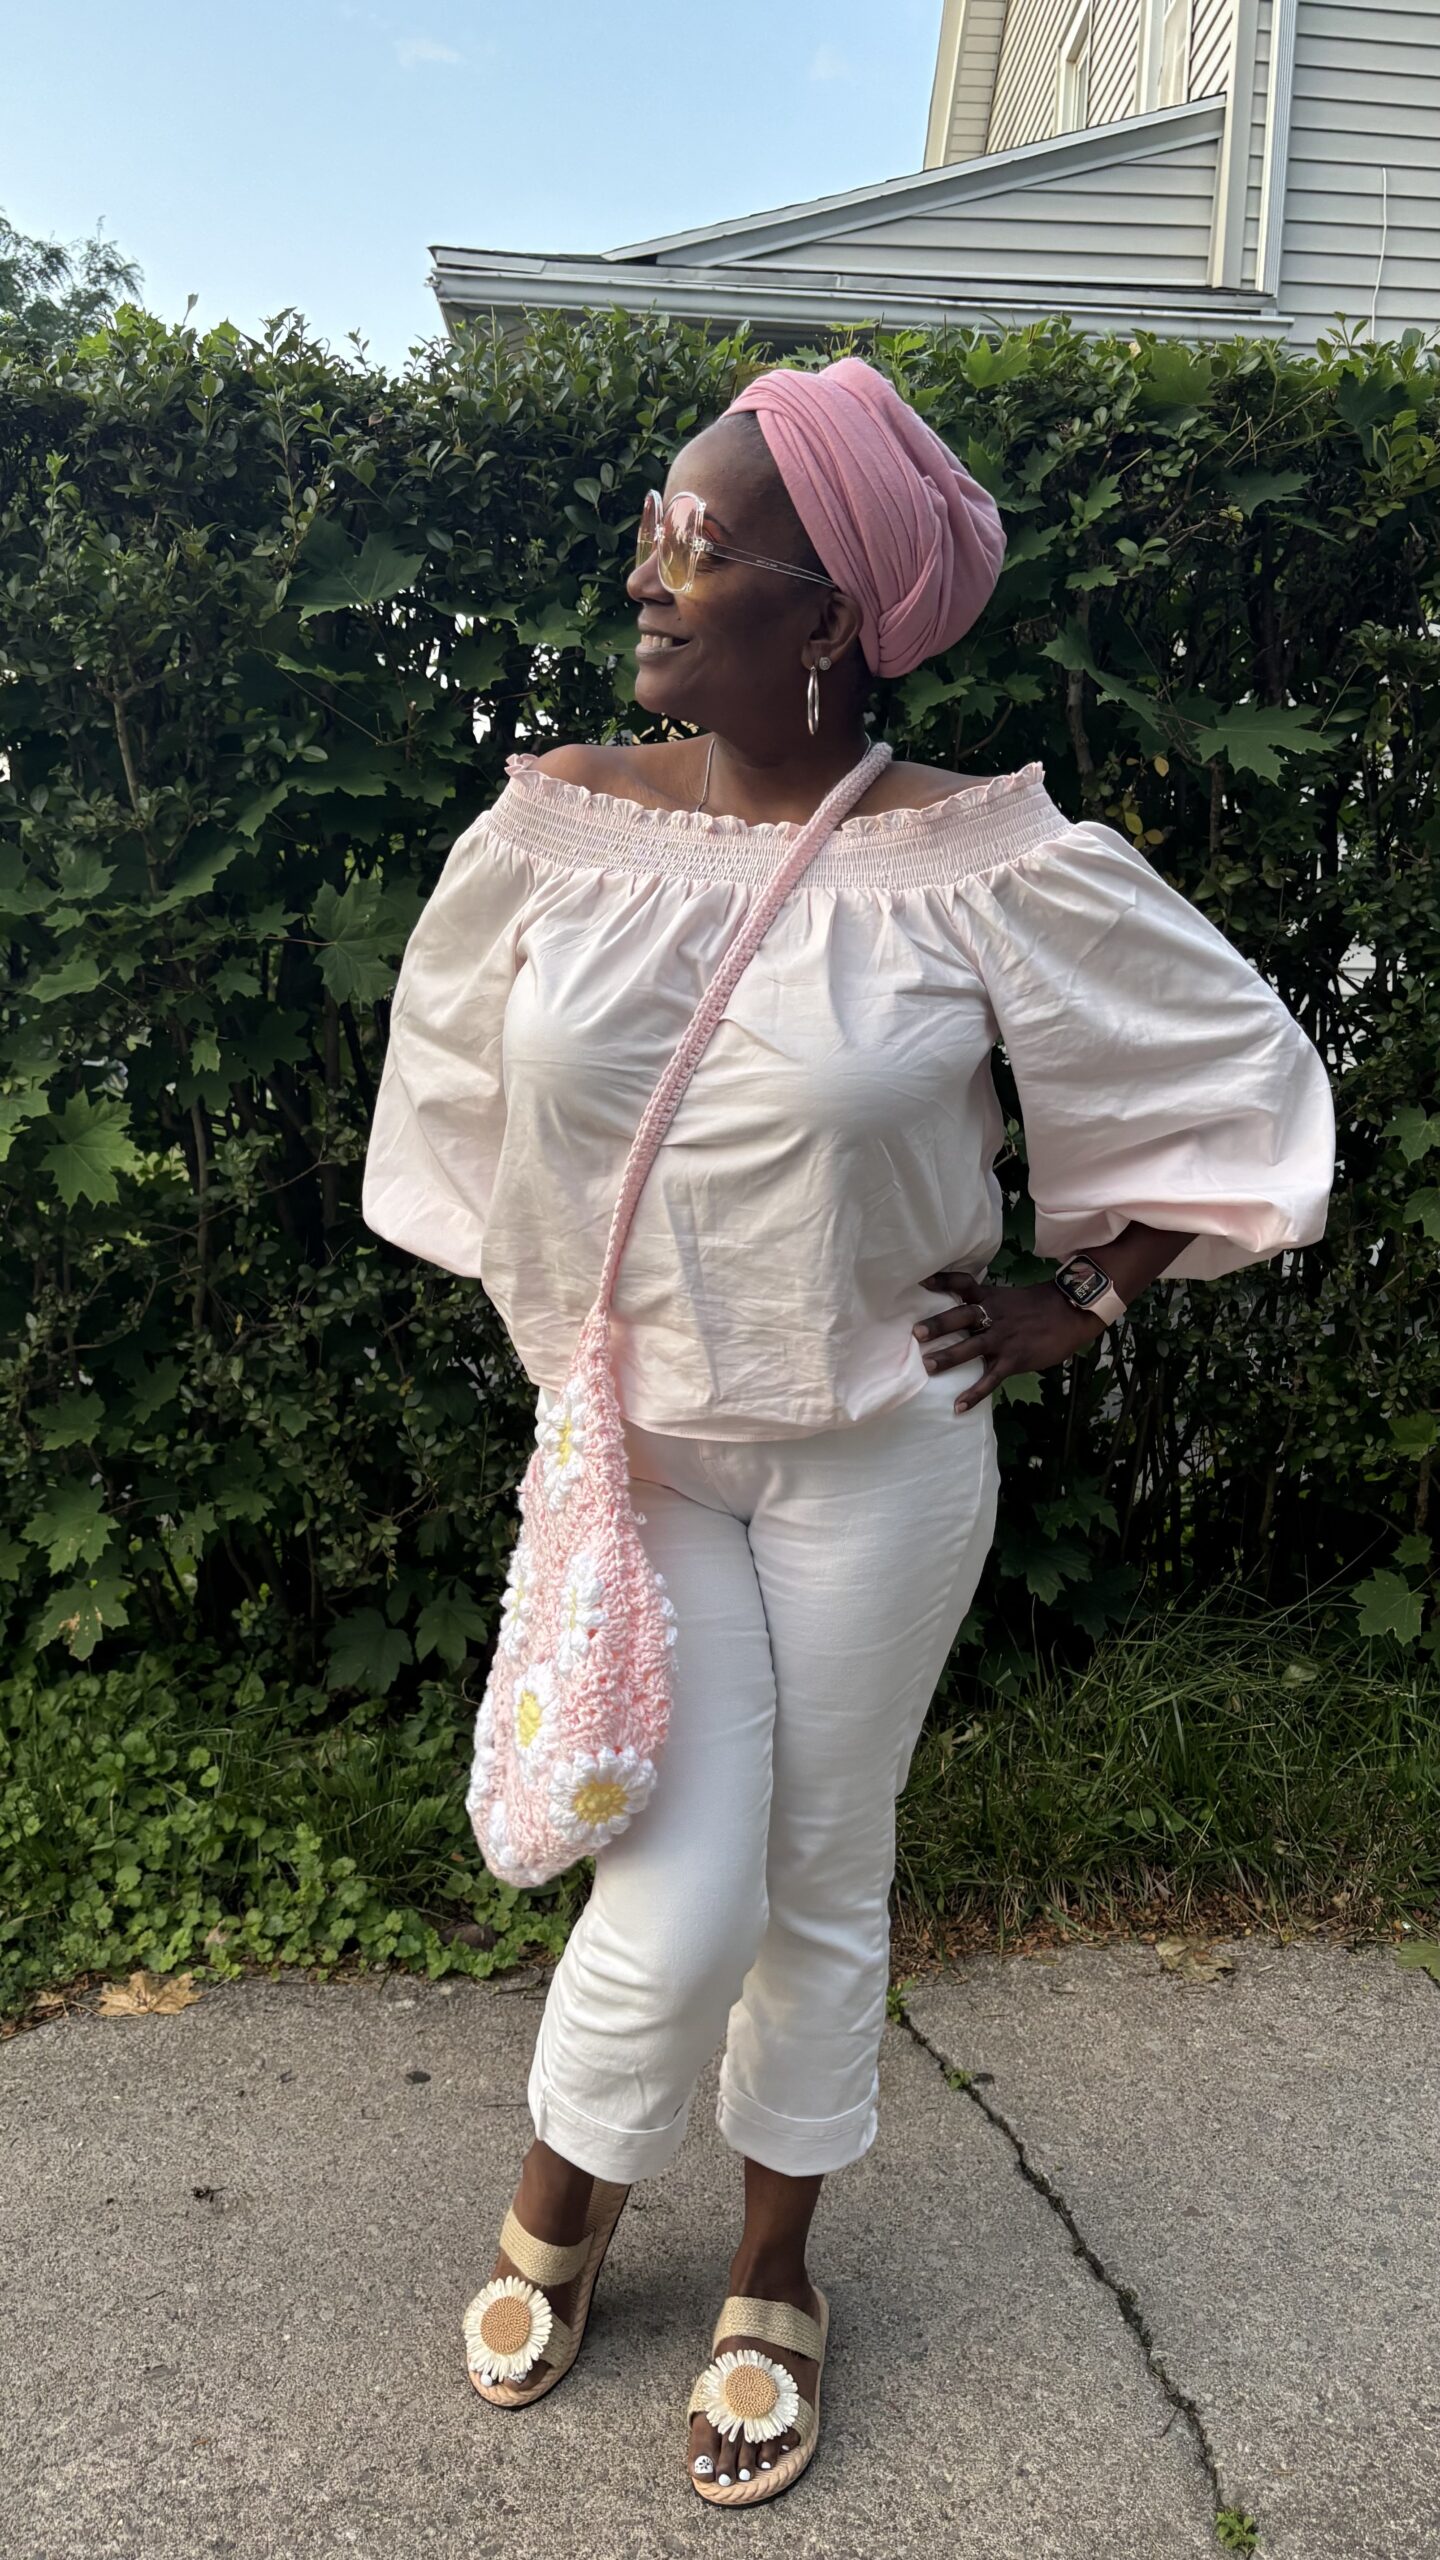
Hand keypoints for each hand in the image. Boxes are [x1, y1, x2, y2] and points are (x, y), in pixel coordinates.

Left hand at [914, 1264, 1104, 1411]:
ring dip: (948, 1357)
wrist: (1071, 1313)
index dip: (942, 1280)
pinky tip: (959, 1406)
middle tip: (917, 1333)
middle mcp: (993, 1315)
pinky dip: (975, 1394)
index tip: (921, 1280)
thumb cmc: (1039, 1306)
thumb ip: (987, 1304)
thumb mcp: (1009, 1298)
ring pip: (971, 1348)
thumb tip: (965, 1311)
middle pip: (961, 1317)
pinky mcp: (1014, 1359)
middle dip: (938, 1325)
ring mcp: (1003, 1338)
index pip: (963, 1284)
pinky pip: (991, 1378)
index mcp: (991, 1297)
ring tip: (928, 1366)